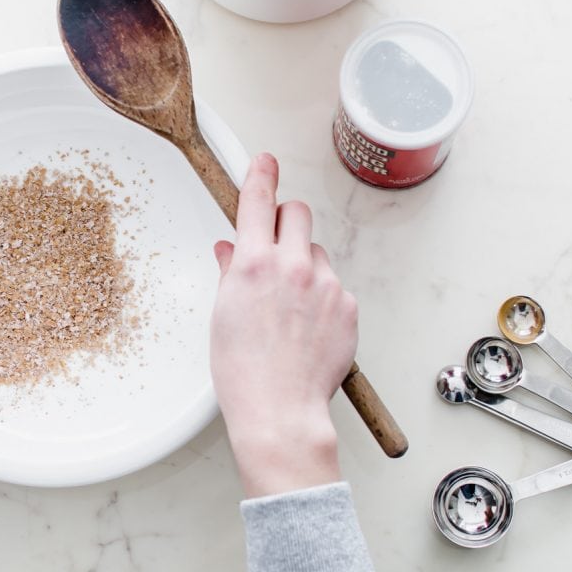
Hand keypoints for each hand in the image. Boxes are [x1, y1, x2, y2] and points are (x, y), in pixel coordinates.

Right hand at [210, 153, 356, 497]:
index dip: (260, 175)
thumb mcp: (223, 314)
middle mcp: (294, 266)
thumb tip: (230, 252)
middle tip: (274, 246)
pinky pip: (334, 286)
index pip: (257, 201)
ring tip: (290, 306)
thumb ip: (230, 273)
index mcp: (254, 264)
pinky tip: (307, 327)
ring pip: (318, 252)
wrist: (279, 409)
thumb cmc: (243, 370)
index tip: (264, 162)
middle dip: (284, 222)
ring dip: (305, 264)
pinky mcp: (348, 306)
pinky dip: (322, 297)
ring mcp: (326, 285)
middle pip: (297, 213)